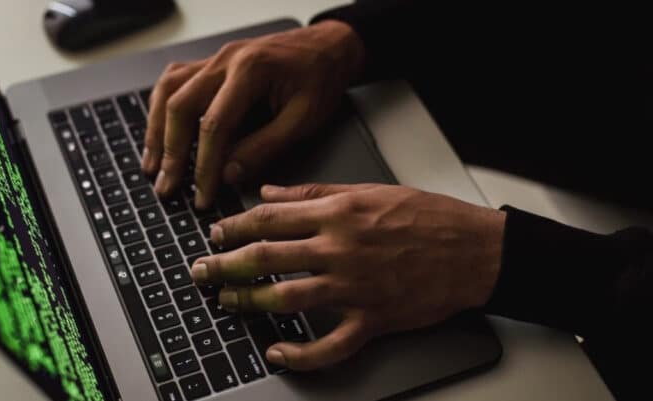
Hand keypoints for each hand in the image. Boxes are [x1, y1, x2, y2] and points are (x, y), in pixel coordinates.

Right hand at [141, 21, 364, 207]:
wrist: (328, 47)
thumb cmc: (321, 78)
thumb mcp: (304, 119)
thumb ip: (265, 147)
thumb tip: (228, 175)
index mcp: (251, 70)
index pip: (214, 124)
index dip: (204, 165)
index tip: (202, 194)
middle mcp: (225, 60)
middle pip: (180, 106)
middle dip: (171, 152)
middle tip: (167, 187)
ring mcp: (215, 59)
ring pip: (168, 91)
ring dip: (157, 130)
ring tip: (152, 165)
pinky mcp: (212, 64)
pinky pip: (174, 82)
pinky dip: (161, 108)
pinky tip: (158, 131)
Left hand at [190, 183, 505, 370]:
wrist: (474, 250)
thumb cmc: (427, 216)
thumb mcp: (368, 190)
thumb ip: (314, 191)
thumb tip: (270, 192)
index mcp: (338, 212)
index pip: (269, 218)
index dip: (233, 227)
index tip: (214, 234)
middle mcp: (340, 248)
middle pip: (266, 258)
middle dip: (225, 265)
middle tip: (201, 271)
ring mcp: (355, 287)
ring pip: (287, 299)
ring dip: (249, 302)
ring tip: (226, 303)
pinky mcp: (372, 320)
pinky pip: (329, 345)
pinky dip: (300, 354)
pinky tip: (277, 353)